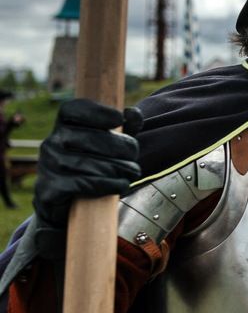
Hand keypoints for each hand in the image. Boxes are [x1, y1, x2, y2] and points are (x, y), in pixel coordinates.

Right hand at [33, 99, 141, 259]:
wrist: (66, 203)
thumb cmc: (92, 166)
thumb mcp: (110, 145)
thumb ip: (125, 128)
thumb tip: (133, 113)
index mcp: (63, 126)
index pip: (73, 109)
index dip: (97, 112)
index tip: (119, 119)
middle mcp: (50, 142)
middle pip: (90, 138)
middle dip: (120, 148)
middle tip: (135, 159)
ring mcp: (46, 165)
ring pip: (89, 163)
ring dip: (118, 169)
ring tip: (132, 173)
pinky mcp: (49, 188)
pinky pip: (82, 183)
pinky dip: (107, 185)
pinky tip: (121, 185)